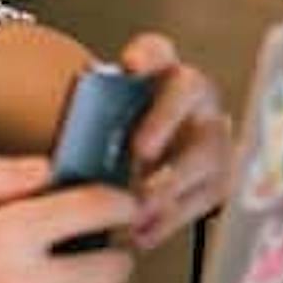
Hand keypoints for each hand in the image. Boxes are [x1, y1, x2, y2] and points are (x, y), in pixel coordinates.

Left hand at [113, 32, 231, 247]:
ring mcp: (212, 134)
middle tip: (140, 150)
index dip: (147, 54)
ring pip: (205, 150)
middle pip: (189, 91)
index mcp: (161, 71)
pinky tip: (144, 233)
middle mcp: (193, 96)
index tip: (132, 65)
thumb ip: (92, 125)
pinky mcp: (219, 177)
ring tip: (139, 206)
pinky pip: (204, 197)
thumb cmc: (121, 139)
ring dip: (172, 180)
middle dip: (165, 120)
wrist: (150, 163)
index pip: (157, 50)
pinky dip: (171, 218)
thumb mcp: (105, 123)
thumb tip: (63, 152)